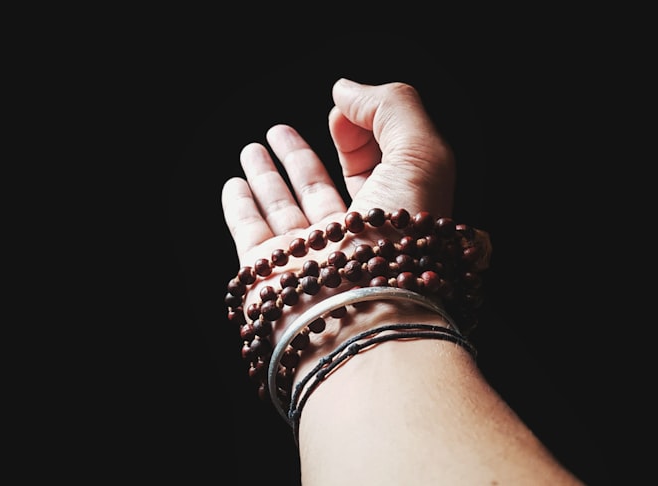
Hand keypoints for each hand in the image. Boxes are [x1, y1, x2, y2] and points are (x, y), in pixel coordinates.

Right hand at [223, 78, 455, 270]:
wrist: (365, 318)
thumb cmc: (403, 242)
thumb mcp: (422, 156)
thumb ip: (392, 109)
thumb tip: (345, 90)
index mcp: (397, 218)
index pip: (376, 170)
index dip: (361, 136)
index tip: (341, 115)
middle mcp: (353, 242)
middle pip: (323, 192)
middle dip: (301, 159)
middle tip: (279, 130)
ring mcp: (311, 262)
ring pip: (285, 212)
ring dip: (267, 178)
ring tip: (252, 149)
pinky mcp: (270, 279)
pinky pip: (251, 234)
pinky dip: (241, 207)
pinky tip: (235, 185)